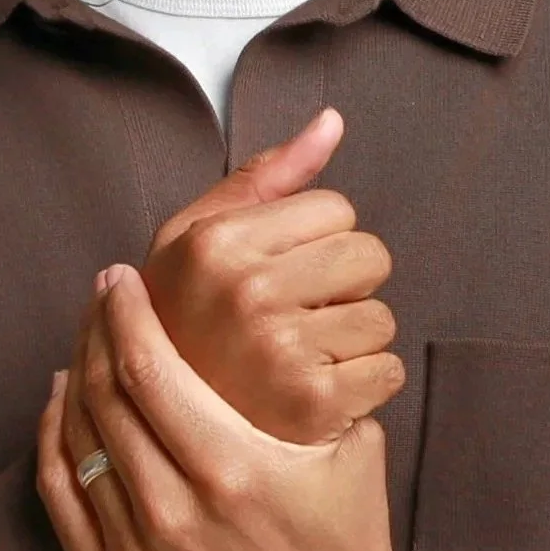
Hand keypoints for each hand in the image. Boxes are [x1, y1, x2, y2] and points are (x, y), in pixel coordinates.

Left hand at [36, 264, 418, 550]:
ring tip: (85, 340)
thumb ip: (305, 381)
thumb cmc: (348, 538)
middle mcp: (174, 511)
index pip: (149, 368)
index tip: (120, 278)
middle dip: (95, 332)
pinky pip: (60, 497)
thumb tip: (258, 312)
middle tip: (101, 297)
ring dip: (73, 378)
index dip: (125, 313)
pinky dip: (52, 440)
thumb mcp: (351, 446)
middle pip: (104, 395)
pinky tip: (62, 401)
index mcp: (233, 468)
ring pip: (75, 440)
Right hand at [141, 107, 404, 442]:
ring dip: (355, 338)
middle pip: (368, 256)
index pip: (336, 208)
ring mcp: (281, 349)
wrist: (161, 428)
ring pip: (382, 317)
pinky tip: (320, 393)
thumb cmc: (185, 321)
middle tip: (298, 317)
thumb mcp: (198, 237)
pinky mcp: (314, 403)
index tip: (280, 275)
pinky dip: (366, 385)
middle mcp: (247, 290)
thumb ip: (267, 175)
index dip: (316, 241)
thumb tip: (332, 122)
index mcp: (217, 242)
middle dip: (345, 285)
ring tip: (303, 357)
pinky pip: (388, 371)